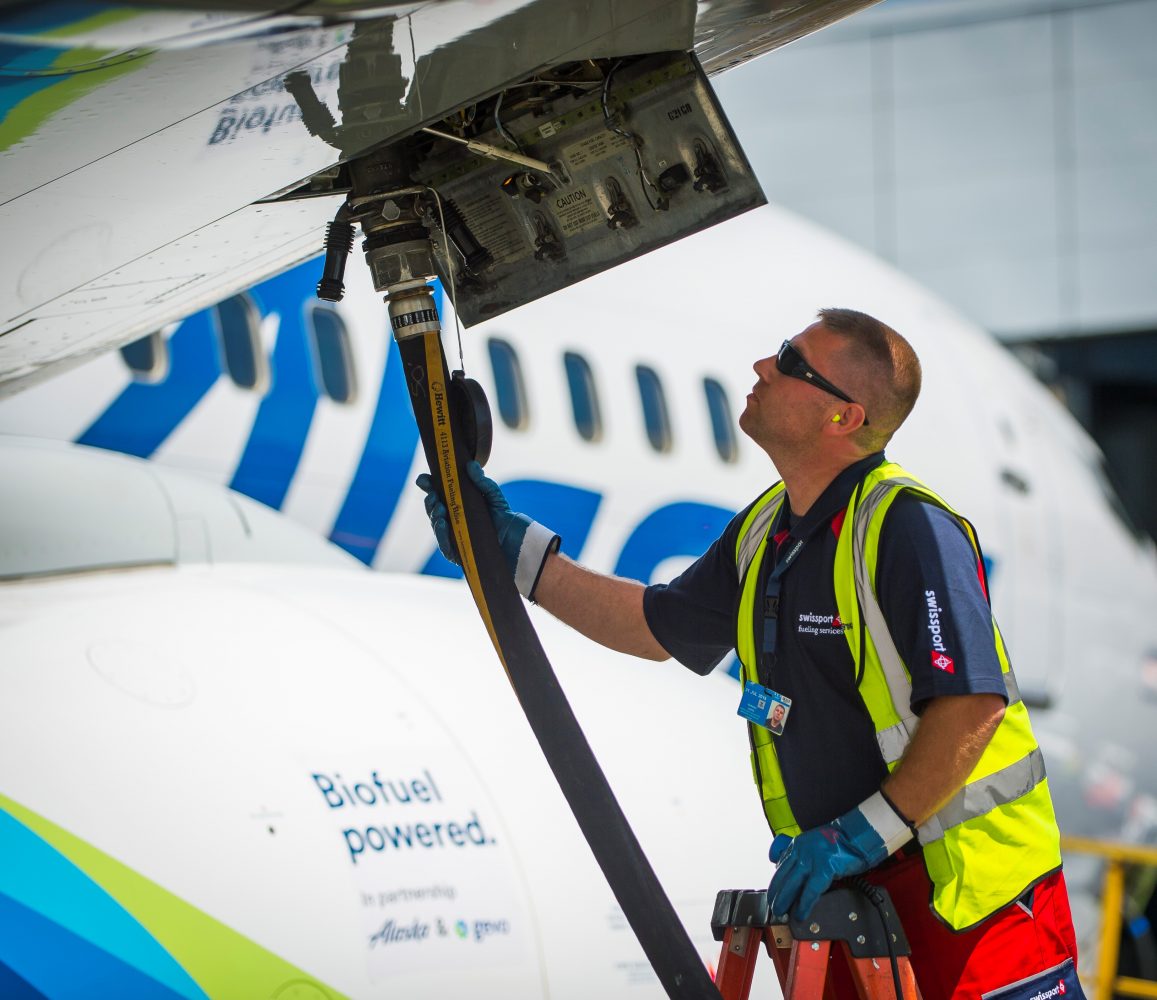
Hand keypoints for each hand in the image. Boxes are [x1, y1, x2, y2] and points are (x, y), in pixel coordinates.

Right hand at [415, 461, 559, 598]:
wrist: (517, 541)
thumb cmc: (504, 517)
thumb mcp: (493, 496)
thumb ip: (482, 481)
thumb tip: (470, 464)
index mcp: (457, 505)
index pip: (438, 494)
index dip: (428, 486)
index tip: (423, 479)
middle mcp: (452, 520)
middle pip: (433, 510)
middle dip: (430, 501)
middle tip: (434, 495)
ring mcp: (453, 537)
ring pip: (436, 526)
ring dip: (433, 516)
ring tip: (439, 509)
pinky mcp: (457, 554)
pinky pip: (444, 546)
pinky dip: (440, 535)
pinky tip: (441, 523)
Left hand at [766, 791, 912, 921]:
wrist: (857, 836)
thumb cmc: (839, 844)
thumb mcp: (814, 846)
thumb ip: (803, 858)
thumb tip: (795, 878)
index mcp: (798, 844)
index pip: (781, 866)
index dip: (776, 883)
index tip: (773, 894)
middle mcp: (802, 849)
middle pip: (783, 875)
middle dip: (776, 893)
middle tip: (773, 907)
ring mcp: (812, 858)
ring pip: (793, 883)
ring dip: (785, 900)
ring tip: (781, 912)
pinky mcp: (825, 867)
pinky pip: (811, 889)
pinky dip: (804, 903)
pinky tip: (801, 913)